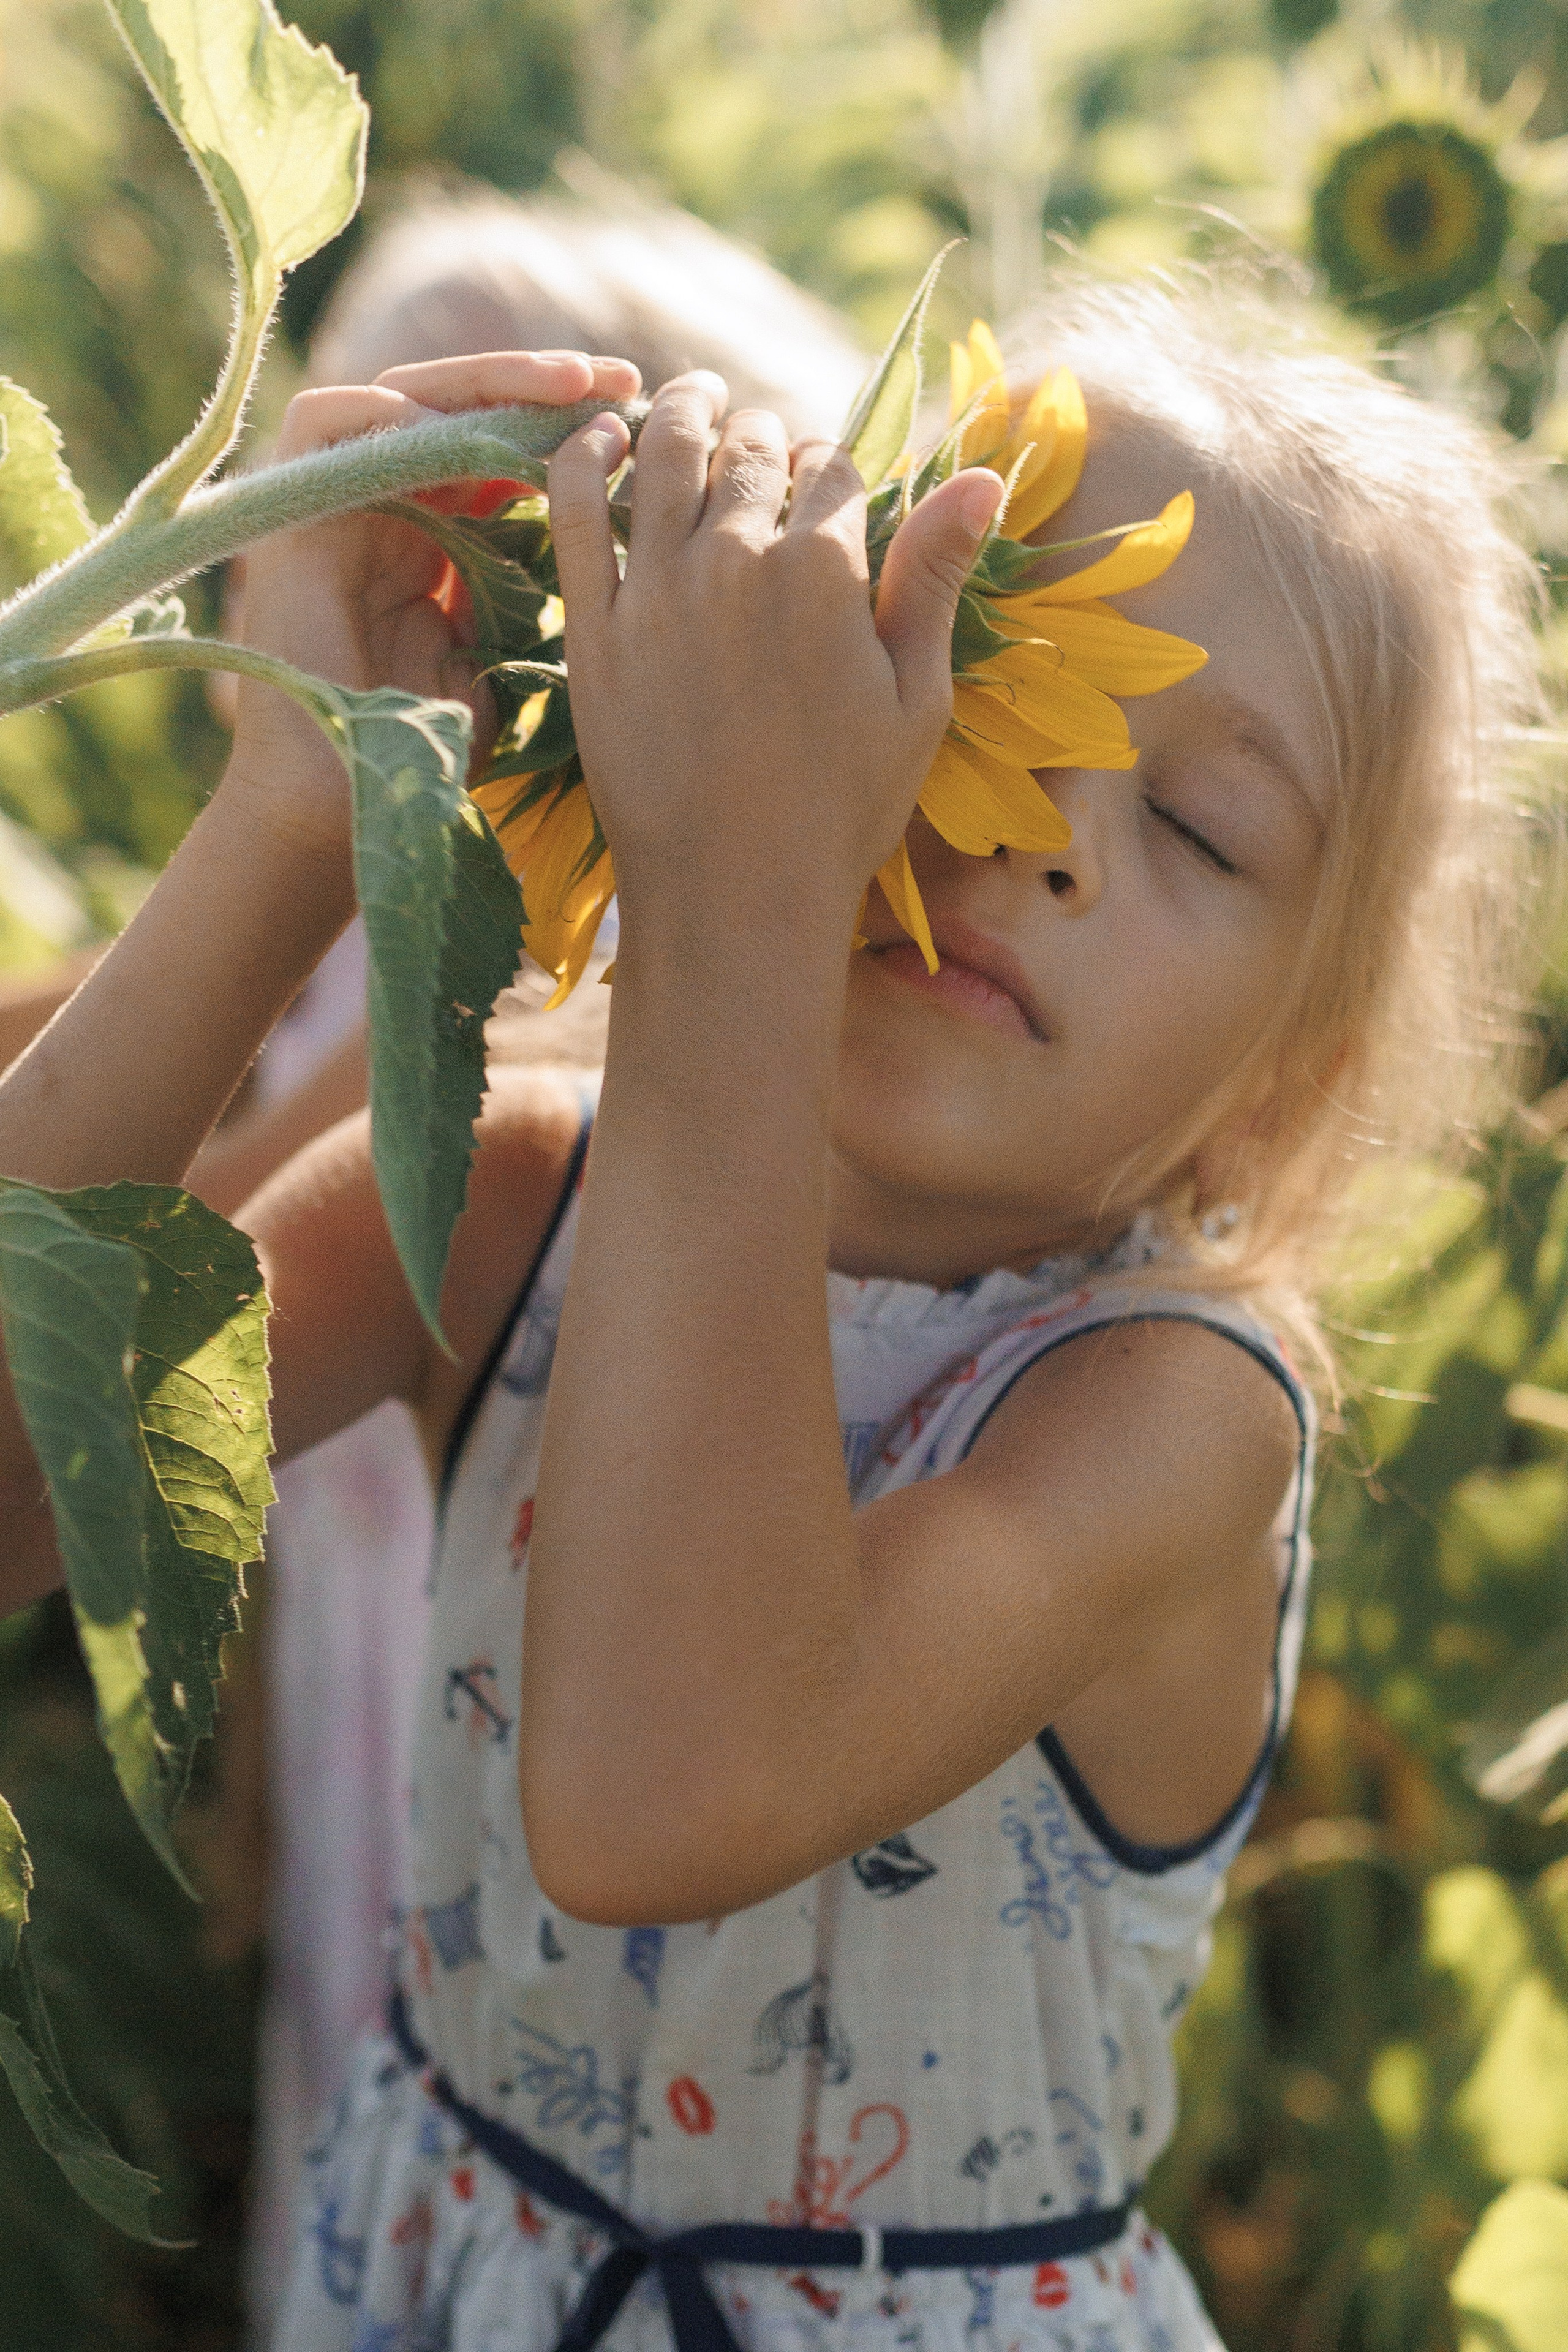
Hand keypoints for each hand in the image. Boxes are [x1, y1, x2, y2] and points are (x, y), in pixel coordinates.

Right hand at [228, 350, 640, 863]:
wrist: (353, 804)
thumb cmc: (432, 748)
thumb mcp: (504, 654)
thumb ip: (535, 589)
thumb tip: (618, 535)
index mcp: (446, 533)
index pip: (505, 446)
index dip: (570, 423)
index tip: (643, 415)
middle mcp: (393, 504)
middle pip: (462, 407)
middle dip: (541, 385)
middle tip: (617, 379)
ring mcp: (340, 503)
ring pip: (405, 397)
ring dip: (481, 382)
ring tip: (562, 383)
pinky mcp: (290, 514)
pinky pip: (323, 423)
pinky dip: (380, 409)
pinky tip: (447, 417)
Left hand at [547, 373, 1002, 952]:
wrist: (736, 897)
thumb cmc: (841, 810)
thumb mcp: (915, 698)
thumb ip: (935, 578)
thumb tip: (983, 475)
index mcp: (825, 570)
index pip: (834, 467)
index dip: (835, 468)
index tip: (828, 489)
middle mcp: (735, 560)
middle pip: (751, 448)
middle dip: (763, 436)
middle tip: (759, 445)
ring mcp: (656, 591)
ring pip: (662, 454)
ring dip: (681, 414)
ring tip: (690, 404)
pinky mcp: (593, 630)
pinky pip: (574, 510)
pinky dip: (583, 457)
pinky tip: (598, 439)